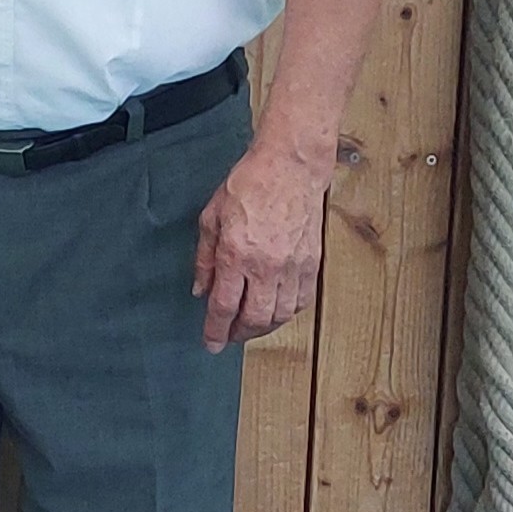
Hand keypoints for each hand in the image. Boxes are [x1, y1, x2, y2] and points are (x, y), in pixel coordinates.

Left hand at [195, 141, 331, 347]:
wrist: (291, 168)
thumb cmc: (249, 185)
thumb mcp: (211, 217)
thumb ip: (205, 258)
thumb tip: (200, 289)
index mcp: (237, 255)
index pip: (224, 306)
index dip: (215, 330)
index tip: (210, 343)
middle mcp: (267, 266)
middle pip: (254, 319)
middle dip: (239, 334)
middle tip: (228, 337)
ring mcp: (293, 266)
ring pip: (280, 315)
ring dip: (263, 328)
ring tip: (250, 327)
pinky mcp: (312, 263)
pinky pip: (301, 301)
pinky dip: (287, 313)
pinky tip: (276, 312)